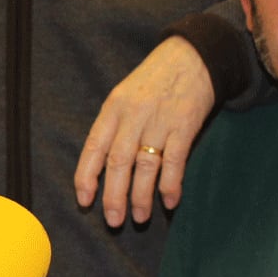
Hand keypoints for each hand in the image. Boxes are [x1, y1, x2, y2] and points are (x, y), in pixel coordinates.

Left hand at [74, 37, 214, 226]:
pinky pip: (175, 161)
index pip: (94, 146)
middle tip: (113, 221)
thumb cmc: (153, 81)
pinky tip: (169, 202)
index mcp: (113, 108)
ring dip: (142, 196)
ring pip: (146, 165)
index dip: (87, 175)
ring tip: (140, 217)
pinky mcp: (185, 125)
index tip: (85, 200)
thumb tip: (102, 169)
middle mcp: (134, 115)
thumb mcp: (124, 95)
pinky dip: (171, 185)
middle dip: (114, 195)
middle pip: (118, 161)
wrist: (192, 55)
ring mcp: (160, 120)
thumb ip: (114, 127)